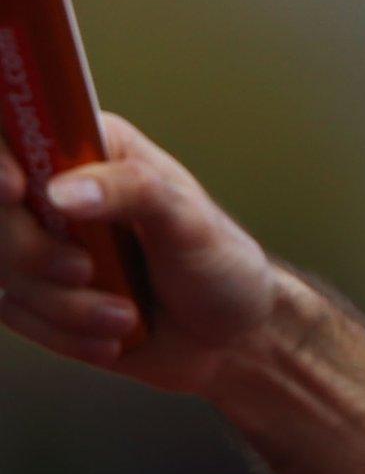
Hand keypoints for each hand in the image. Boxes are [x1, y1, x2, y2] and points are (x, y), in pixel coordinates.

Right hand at [0, 112, 278, 394]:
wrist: (232, 339)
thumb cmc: (221, 266)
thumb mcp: (191, 222)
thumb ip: (135, 191)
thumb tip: (64, 191)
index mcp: (91, 150)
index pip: (16, 134)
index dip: (0, 162)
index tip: (15, 190)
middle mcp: (57, 191)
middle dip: (34, 253)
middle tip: (87, 271)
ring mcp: (43, 244)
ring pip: (3, 269)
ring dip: (67, 305)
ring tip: (127, 314)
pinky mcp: (38, 294)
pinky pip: (15, 313)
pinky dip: (65, 333)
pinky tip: (115, 335)